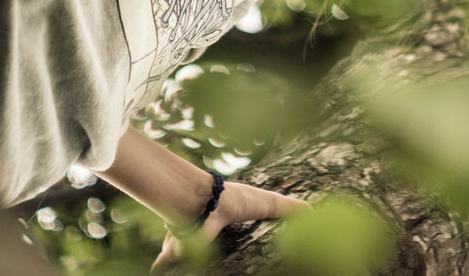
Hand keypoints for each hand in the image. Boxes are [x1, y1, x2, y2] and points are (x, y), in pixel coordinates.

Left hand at [150, 180, 308, 273]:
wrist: (205, 202)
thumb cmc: (236, 200)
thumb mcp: (269, 203)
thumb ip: (288, 208)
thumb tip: (314, 211)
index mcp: (222, 221)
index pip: (224, 230)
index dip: (228, 239)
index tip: (233, 247)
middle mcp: (204, 231)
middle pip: (201, 245)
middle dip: (202, 254)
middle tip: (209, 265)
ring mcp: (188, 241)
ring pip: (180, 255)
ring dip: (179, 263)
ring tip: (184, 274)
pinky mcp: (174, 252)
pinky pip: (162, 265)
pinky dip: (158, 270)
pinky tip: (154, 275)